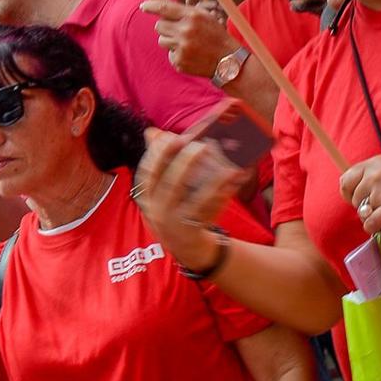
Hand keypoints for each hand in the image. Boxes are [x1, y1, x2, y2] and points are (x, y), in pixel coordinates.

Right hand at [135, 129, 244, 267]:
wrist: (186, 248)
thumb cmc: (175, 209)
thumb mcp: (161, 190)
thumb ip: (160, 161)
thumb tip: (152, 132)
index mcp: (148, 198)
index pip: (147, 173)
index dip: (157, 155)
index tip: (170, 137)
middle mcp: (158, 211)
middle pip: (169, 185)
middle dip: (184, 163)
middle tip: (200, 145)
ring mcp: (176, 223)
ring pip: (193, 200)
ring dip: (209, 181)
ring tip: (221, 161)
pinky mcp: (195, 231)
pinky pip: (209, 210)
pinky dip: (222, 194)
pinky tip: (232, 179)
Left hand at [141, 0, 236, 79]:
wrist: (227, 59)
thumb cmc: (214, 34)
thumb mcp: (203, 16)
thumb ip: (181, 7)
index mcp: (193, 16)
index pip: (165, 9)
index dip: (151, 6)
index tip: (143, 6)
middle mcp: (186, 31)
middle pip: (159, 26)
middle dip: (165, 27)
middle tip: (177, 30)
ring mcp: (182, 47)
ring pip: (161, 40)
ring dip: (170, 41)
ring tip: (186, 42)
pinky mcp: (179, 61)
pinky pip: (168, 54)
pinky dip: (176, 53)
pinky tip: (189, 53)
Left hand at [337, 153, 380, 235]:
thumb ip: (375, 172)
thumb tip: (359, 188)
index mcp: (373, 164)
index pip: (345, 180)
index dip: (349, 192)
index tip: (358, 196)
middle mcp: (373, 177)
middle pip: (354, 199)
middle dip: (365, 204)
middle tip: (380, 204)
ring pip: (363, 212)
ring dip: (372, 215)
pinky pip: (370, 224)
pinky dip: (374, 226)